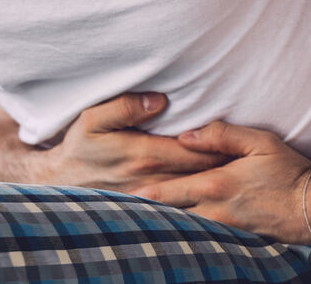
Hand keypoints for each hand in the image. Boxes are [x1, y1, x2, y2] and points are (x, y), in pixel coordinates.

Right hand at [37, 93, 232, 191]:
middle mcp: (153, 180)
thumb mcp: (92, 119)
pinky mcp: (149, 209)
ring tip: (243, 172)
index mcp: (144, 154)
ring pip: (196, 192)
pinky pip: (184, 206)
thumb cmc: (79, 147)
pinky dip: (203, 199)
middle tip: (252, 154)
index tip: (240, 136)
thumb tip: (159, 100)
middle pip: (202, 174)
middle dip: (228, 164)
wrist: (59, 182)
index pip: (197, 151)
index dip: (222, 145)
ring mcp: (153, 198)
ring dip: (218, 182)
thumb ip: (126, 106)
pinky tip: (216, 192)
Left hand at [131, 120, 310, 246]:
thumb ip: (221, 135)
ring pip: (186, 228)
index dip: (145, 193)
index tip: (122, 193)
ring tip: (140, 222)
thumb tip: (186, 136)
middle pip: (172, 215)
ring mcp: (226, 229)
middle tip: (121, 210)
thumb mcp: (259, 142)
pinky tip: (174, 233)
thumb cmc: (290, 172)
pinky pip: (204, 236)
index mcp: (216, 185)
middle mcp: (216, 211)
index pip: (170, 191)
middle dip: (148, 213)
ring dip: (165, 224)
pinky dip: (187, 234)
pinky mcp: (237, 239)